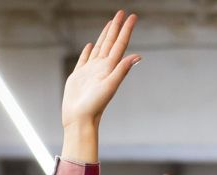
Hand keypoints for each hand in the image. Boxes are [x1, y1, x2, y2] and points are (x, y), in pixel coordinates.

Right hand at [61, 10, 139, 129]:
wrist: (79, 119)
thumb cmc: (94, 106)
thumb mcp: (110, 86)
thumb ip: (122, 70)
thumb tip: (137, 56)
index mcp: (109, 68)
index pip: (120, 44)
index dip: (126, 30)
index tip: (132, 16)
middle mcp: (102, 67)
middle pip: (110, 42)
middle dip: (116, 27)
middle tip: (122, 13)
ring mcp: (90, 71)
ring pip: (99, 48)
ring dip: (105, 36)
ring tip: (110, 24)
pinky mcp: (79, 76)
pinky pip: (85, 59)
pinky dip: (88, 51)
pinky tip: (91, 45)